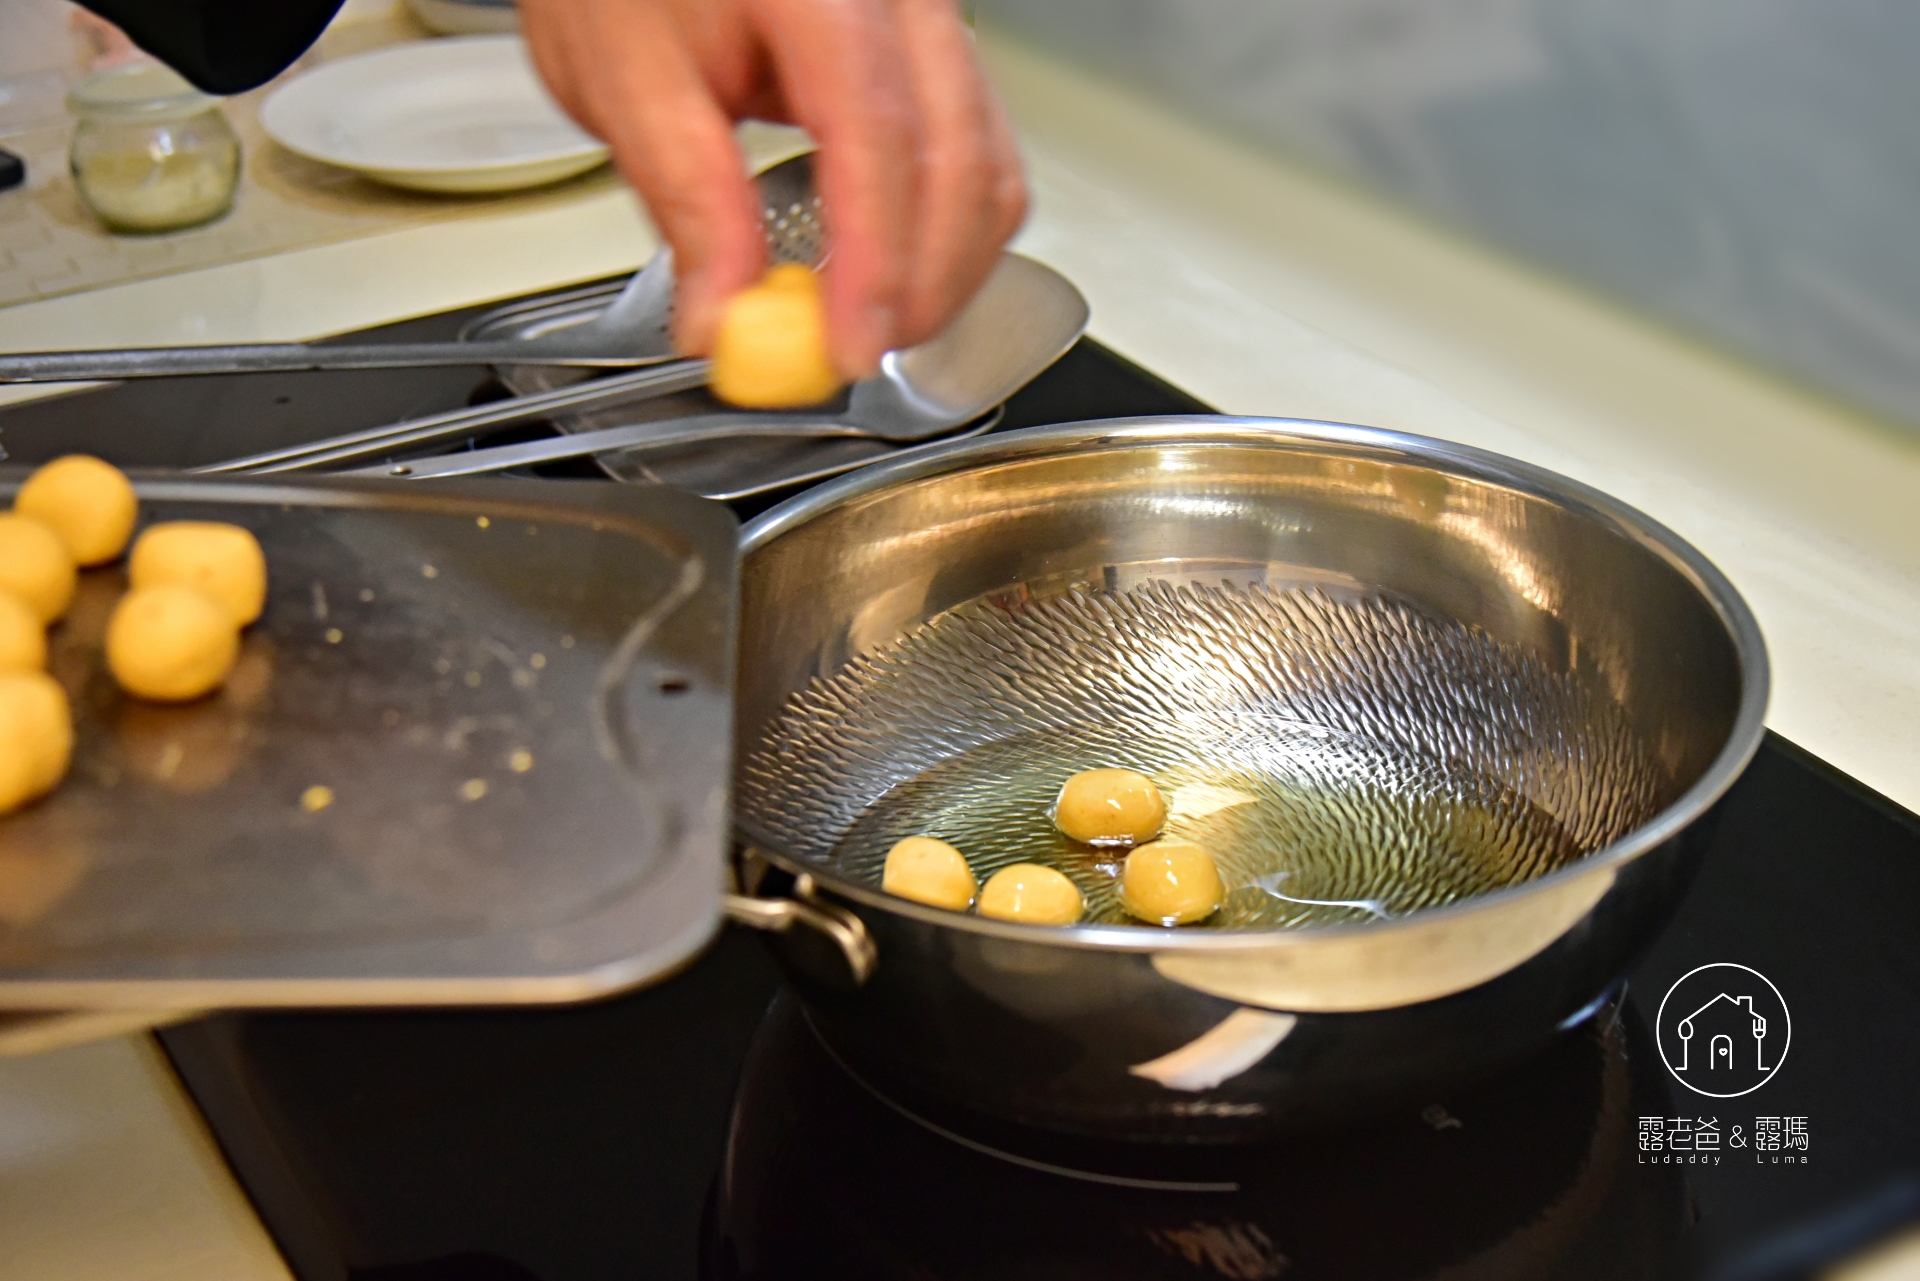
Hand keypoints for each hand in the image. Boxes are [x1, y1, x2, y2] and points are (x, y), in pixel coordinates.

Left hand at [518, 0, 1028, 378]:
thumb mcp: (626, 79)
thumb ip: (686, 201)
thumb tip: (725, 317)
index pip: (879, 137)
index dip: (875, 262)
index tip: (849, 346)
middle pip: (961, 157)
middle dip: (923, 283)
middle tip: (855, 353)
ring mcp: (929, 18)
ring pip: (988, 161)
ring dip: (944, 264)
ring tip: (868, 322)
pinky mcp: (933, 50)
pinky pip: (978, 147)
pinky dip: (945, 227)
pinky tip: (892, 269)